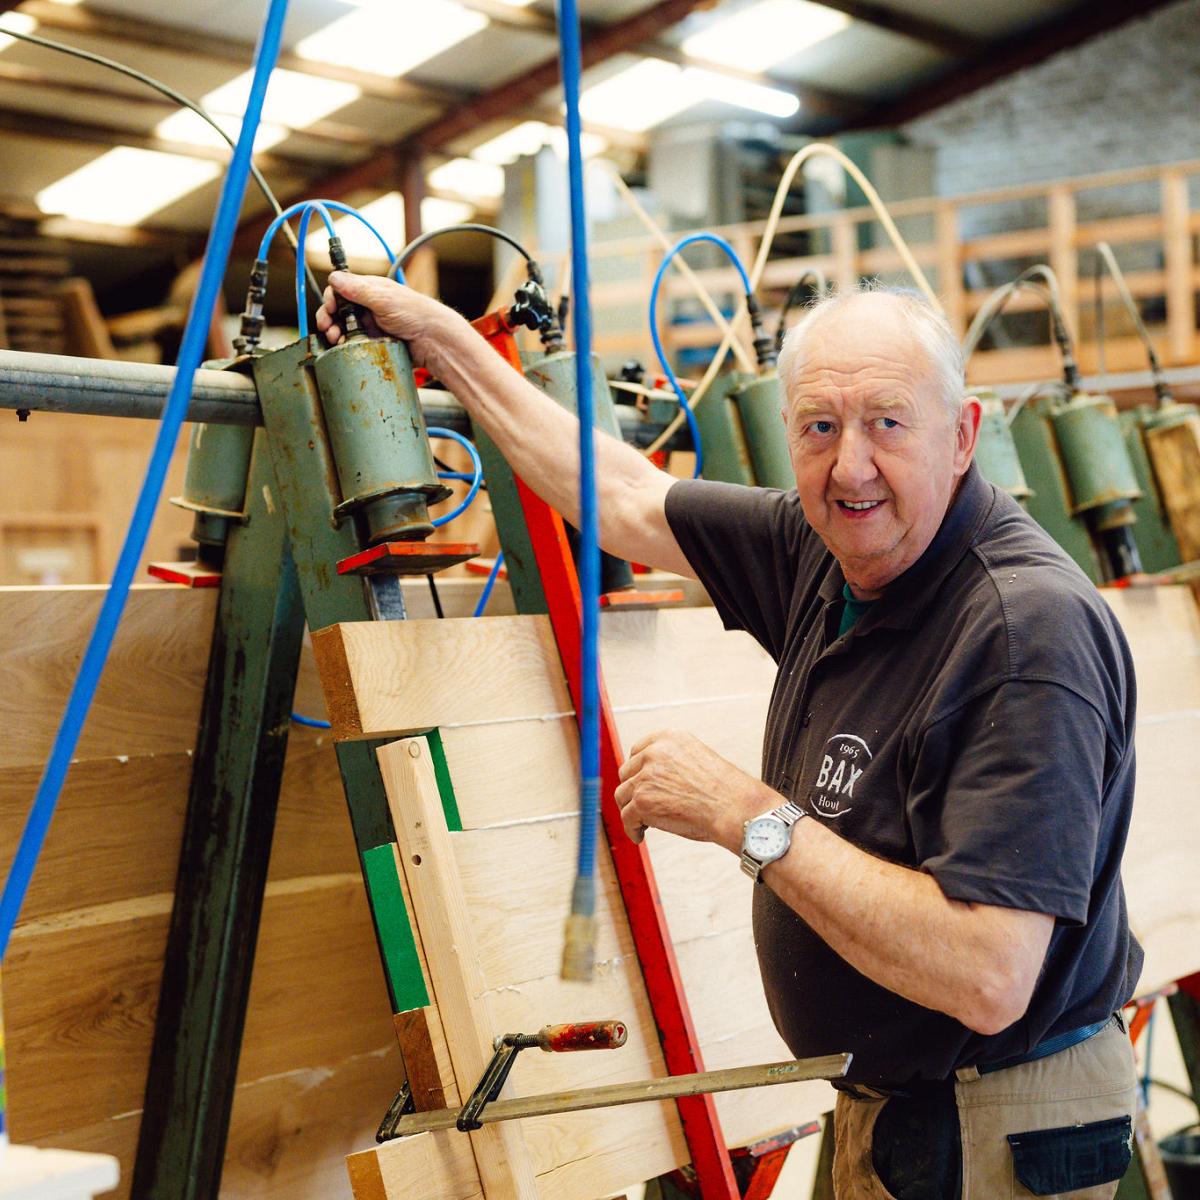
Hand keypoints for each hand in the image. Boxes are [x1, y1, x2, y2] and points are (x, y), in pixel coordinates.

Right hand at [315, 271, 470, 371]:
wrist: (433, 341)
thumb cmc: (415, 313)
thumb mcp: (384, 298)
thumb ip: (358, 289)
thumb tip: (335, 277)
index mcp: (369, 290)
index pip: (340, 290)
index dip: (331, 298)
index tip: (330, 308)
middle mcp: (367, 306)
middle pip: (337, 309)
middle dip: (328, 317)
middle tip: (326, 327)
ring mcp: (370, 325)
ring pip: (342, 327)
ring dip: (333, 332)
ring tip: (334, 339)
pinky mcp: (373, 342)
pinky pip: (353, 343)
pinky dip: (344, 345)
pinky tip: (342, 347)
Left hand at [614, 730, 769, 850]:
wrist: (734, 807)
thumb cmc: (723, 791)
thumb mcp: (697, 760)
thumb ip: (672, 763)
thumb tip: (648, 781)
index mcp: (669, 738)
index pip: (638, 751)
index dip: (637, 770)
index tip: (640, 784)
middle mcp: (654, 753)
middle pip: (627, 773)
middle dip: (633, 790)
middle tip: (642, 807)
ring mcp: (646, 776)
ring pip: (623, 795)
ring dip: (630, 810)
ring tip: (642, 823)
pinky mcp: (642, 801)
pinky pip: (627, 817)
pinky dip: (631, 828)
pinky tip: (639, 836)